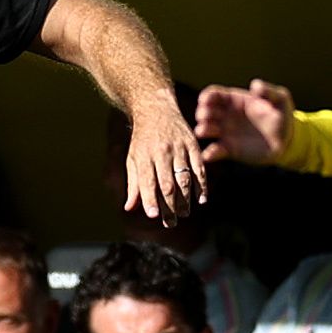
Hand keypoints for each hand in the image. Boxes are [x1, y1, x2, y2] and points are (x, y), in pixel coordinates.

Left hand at [122, 99, 204, 222]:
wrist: (156, 109)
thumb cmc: (142, 140)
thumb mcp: (133, 159)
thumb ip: (133, 184)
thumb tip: (130, 208)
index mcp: (144, 156)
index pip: (147, 181)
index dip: (150, 199)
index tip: (153, 215)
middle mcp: (161, 152)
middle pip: (167, 184)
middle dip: (169, 206)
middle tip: (171, 223)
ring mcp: (179, 148)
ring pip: (184, 178)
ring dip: (185, 199)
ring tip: (184, 214)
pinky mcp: (193, 145)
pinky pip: (199, 168)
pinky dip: (202, 185)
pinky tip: (201, 200)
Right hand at [192, 80, 294, 166]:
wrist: (287, 141)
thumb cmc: (283, 116)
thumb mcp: (280, 100)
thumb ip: (269, 92)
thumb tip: (255, 85)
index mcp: (235, 101)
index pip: (215, 95)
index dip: (207, 96)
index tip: (205, 100)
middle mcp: (227, 116)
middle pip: (206, 111)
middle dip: (202, 113)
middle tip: (204, 116)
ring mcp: (226, 133)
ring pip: (207, 130)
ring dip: (202, 130)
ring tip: (203, 131)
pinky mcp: (229, 149)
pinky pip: (215, 151)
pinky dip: (209, 153)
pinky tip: (209, 155)